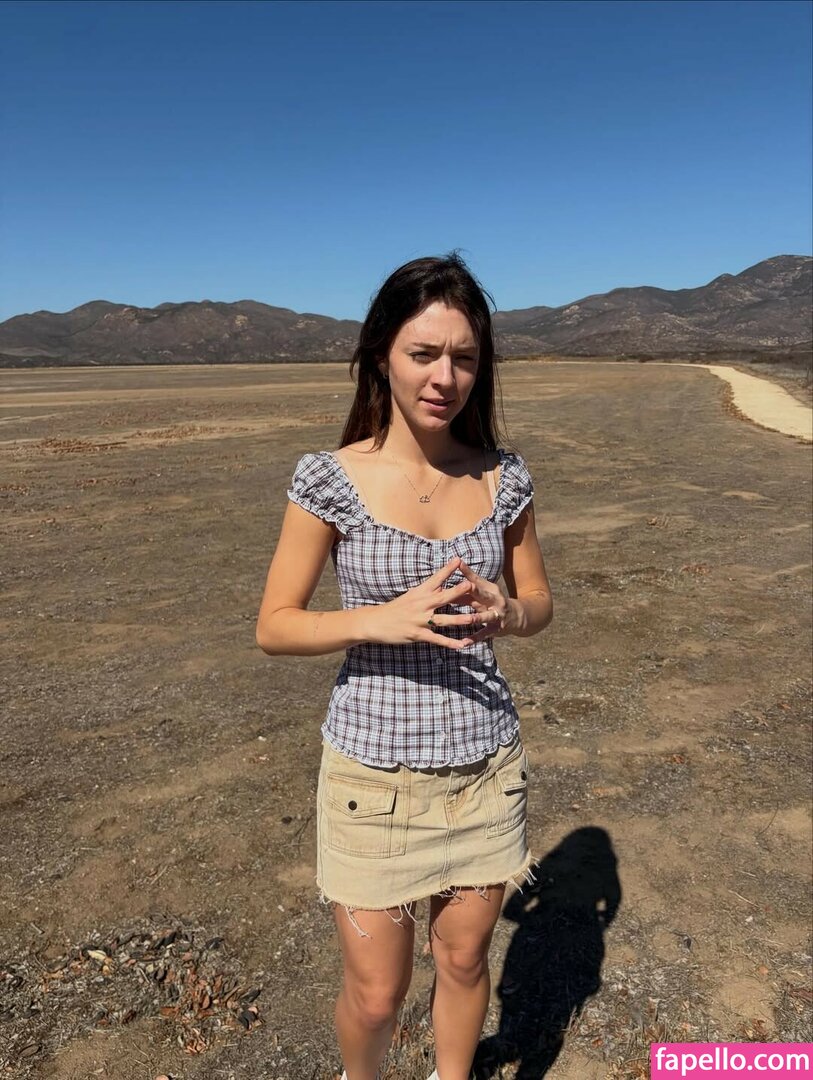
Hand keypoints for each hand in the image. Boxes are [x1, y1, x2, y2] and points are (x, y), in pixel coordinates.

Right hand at [364, 556, 478, 649]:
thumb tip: (441, 584)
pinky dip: (449, 643)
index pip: (436, 578)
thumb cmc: (395, 608)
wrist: (375, 622)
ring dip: (458, 619)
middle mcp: (421, 605)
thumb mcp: (410, 595)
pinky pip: (436, 639)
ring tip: (473, 619)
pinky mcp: (417, 634)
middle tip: (471, 585)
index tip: (459, 560)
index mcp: (419, 592)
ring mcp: (419, 620)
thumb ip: (427, 591)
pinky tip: (461, 646)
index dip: (447, 569)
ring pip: (442, 620)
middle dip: (457, 591)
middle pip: (442, 597)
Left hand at [456, 559, 514, 641]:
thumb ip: (471, 580)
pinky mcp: (497, 628)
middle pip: (483, 595)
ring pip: (485, 616)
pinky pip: (485, 634)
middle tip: (466, 586)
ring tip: (467, 619)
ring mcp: (497, 615)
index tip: (458, 564)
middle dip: (475, 590)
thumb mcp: (486, 589)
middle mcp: (495, 600)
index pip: (477, 580)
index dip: (468, 573)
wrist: (518, 616)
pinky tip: (464, 643)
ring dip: (476, 617)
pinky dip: (475, 639)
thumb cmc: (494, 600)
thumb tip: (457, 564)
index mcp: (490, 589)